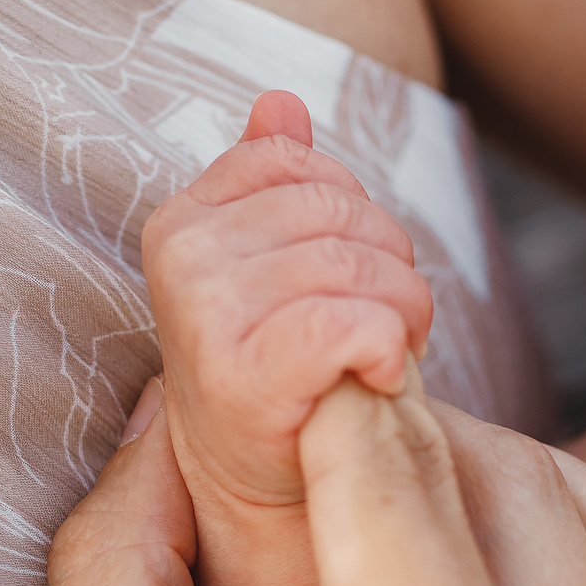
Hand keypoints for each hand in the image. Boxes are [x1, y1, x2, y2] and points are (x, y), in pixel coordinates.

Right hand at [40, 374, 585, 585]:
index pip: (394, 481)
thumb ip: (130, 564)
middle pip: (508, 481)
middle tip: (291, 395)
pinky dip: (567, 552)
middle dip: (390, 421)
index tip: (262, 297)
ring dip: (492, 472)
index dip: (310, 375)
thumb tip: (166, 407)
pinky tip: (459, 562)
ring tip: (370, 485)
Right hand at [144, 89, 434, 513]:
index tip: (351, 275)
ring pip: (361, 267)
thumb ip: (273, 180)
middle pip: (343, 213)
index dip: (355, 215)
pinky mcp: (243, 374)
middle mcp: (184, 256)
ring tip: (382, 354)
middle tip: (384, 325)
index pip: (304, 165)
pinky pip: (356, 323)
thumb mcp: (273, 265)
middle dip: (391, 268)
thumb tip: (281, 100)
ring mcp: (206, 314)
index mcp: (184, 218)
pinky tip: (376, 378)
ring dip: (401, 315)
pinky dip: (388, 350)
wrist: (267, 485)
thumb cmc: (281, 369)